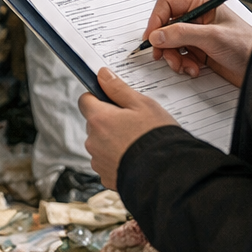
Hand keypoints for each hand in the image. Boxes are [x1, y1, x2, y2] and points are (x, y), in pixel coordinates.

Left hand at [78, 67, 176, 190]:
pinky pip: (107, 162)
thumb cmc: (156, 137)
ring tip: (136, 142)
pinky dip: (117, 159)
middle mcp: (93, 140)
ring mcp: (98, 160)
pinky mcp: (105, 177)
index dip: (99, 98)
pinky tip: (134, 157)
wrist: (166, 173)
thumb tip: (102, 75)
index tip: (112, 101)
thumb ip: (118, 89)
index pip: (85, 100)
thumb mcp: (142, 105)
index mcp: (99, 119)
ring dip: (112, 141)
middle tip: (133, 123)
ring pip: (100, 144)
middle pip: (94, 123)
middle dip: (109, 121)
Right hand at [141, 0, 251, 86]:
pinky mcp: (198, 51)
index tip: (151, 38)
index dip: (156, 21)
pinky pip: (179, 55)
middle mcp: (197, 17)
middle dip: (164, 44)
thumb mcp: (212, 37)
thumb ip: (182, 34)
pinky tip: (193, 69)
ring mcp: (197, 35)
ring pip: (170, 43)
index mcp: (201, 4)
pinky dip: (182, 64)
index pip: (168, 5)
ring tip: (183, 66)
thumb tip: (156, 35)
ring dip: (173, 57)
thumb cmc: (246, 46)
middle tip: (163, 56)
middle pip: (165, 26)